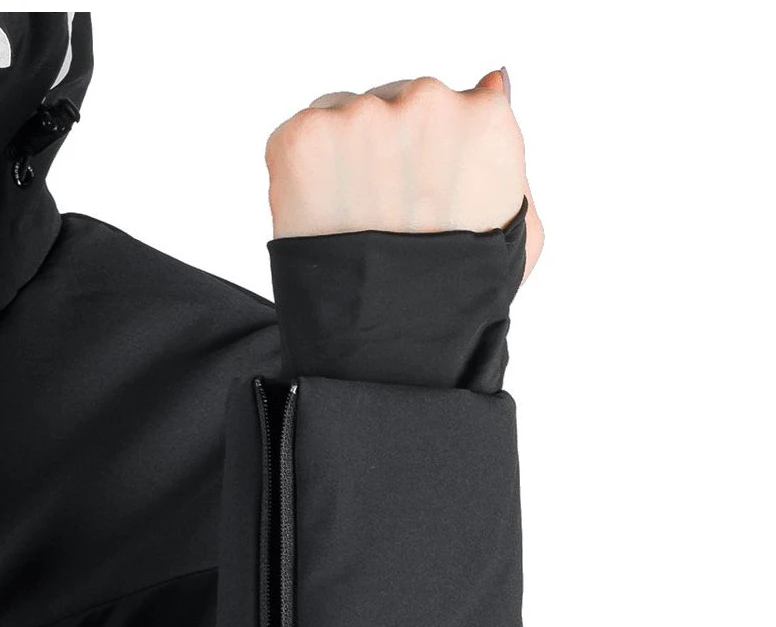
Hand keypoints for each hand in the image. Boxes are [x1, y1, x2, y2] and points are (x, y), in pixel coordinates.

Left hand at [266, 68, 543, 283]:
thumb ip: (508, 154)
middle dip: (384, 155)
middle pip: (394, 106)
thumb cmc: (458, 301)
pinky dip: (303, 177)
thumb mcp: (517, 231)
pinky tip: (321, 223)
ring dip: (342, 163)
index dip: (425, 160)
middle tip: (382, 222)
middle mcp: (425, 103)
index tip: (418, 203)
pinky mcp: (303, 139)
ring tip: (351, 228)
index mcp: (482, 119)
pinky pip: (299, 137)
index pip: (446, 108)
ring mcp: (361, 118)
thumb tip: (492, 83)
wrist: (386, 353)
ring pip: (344, 118)